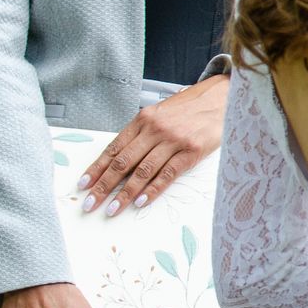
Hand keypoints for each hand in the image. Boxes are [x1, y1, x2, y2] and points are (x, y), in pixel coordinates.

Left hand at [78, 75, 229, 217]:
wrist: (224, 97)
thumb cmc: (192, 108)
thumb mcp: (162, 114)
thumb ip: (143, 133)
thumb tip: (122, 159)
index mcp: (143, 119)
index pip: (114, 148)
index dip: (97, 168)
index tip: (84, 185)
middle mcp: (155, 129)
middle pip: (123, 161)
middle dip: (104, 185)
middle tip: (90, 203)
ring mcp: (173, 140)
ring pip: (142, 170)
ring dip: (125, 193)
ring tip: (112, 209)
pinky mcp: (192, 150)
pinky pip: (168, 173)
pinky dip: (153, 189)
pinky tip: (141, 202)